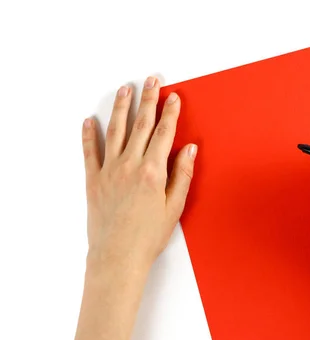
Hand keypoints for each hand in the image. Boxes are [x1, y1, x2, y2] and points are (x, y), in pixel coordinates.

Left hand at [82, 76, 196, 276]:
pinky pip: (90, 152)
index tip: (173, 97)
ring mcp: (109, 171)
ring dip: (121, 107)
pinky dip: (88, 134)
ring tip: (124, 89)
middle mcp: (129, 165)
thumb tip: (188, 149)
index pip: (164, 133)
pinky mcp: (93, 180)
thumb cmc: (149, 236)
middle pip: (141, 125)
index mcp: (152, 171)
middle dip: (147, 100)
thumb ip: (182, 175)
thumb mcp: (174, 207)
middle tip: (151, 80)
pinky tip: (88, 121)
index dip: (170, 112)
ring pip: (116, 131)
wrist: (118, 256)